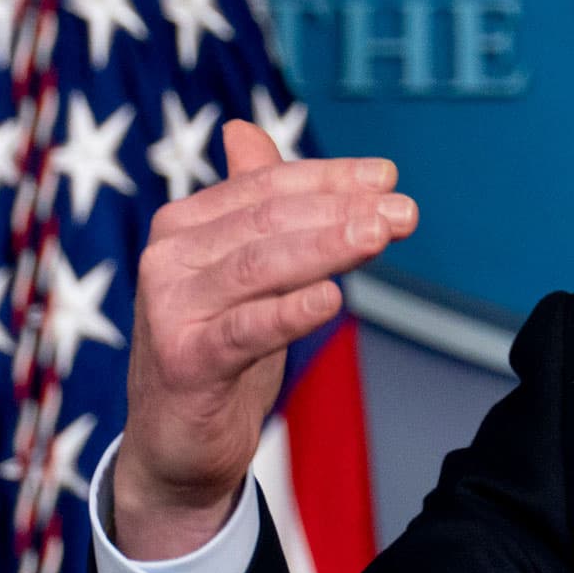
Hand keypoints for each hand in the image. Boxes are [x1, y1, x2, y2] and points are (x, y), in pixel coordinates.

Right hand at [112, 121, 417, 559]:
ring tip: (381, 235)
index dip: (331, 178)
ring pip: (261, 265)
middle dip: (343, 211)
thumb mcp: (238, 270)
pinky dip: (290, 311)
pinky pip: (246, 329)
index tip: (389, 178)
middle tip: (404, 212)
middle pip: (269, 220)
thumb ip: (248, 202)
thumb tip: (243, 130)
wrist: (175, 442)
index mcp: (185, 225)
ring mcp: (171, 309)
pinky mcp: (183, 361)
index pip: (267, 186)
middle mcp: (169, 257)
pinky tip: (331, 298)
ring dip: (328, 247)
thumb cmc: (217, 345)